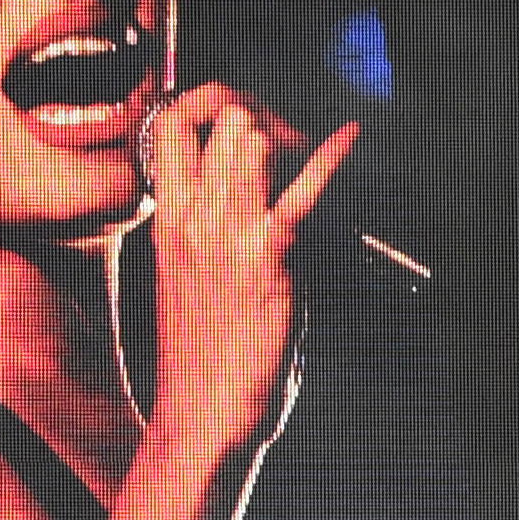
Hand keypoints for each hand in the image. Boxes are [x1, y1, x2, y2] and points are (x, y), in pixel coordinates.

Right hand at [142, 84, 358, 462]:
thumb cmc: (203, 356)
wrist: (202, 413)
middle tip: (291, 150)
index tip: (242, 120)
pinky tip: (351, 137)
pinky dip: (332, 158)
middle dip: (267, 119)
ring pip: (255, 138)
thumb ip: (207, 229)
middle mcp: (192, 215)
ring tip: (306, 167)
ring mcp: (227, 232)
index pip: (174, 124)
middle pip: (226, 120)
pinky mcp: (269, 256)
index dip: (211, 106)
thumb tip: (247, 195)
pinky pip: (304, 190)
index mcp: (167, 219)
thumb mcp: (188, 276)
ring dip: (290, 142)